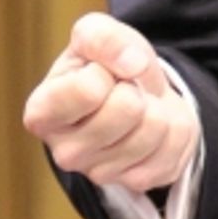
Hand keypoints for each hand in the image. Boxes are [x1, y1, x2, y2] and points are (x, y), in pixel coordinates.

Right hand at [24, 13, 199, 191]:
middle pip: (126, 109)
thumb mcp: (95, 36)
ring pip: (154, 128)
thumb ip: (102, 37)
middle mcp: (65, 152)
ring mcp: (101, 173)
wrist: (136, 94)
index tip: (99, 72)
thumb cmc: (105, 67)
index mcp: (42, 114)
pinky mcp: (137, 181)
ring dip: (157, 107)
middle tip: (125, 90)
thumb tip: (132, 63)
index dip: (105, 69)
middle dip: (135, 88)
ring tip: (139, 108)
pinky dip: (174, 127)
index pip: (87, 90)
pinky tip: (151, 128)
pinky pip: (175, 145)